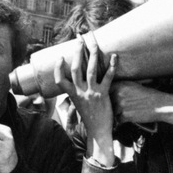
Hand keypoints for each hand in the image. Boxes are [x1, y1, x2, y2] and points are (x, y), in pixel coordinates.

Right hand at [54, 37, 115, 165]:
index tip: (60, 57)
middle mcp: (80, 92)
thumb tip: (75, 84)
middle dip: (77, 53)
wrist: (98, 131)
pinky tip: (114, 56)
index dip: (58, 68)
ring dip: (91, 55)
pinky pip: (107, 77)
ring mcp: (91, 92)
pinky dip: (111, 66)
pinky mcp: (103, 94)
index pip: (59, 80)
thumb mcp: (78, 105)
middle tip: (79, 41)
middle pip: (75, 69)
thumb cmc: (89, 118)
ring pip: (89, 70)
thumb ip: (76, 93)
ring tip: (93, 44)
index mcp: (72, 94)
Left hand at [110, 81, 172, 124]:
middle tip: (118, 108)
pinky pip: (119, 120)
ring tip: (125, 113)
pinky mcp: (125, 116)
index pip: (107, 90)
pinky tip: (129, 118)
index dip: (108, 95)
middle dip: (112, 105)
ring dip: (117, 113)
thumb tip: (112, 89)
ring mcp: (121, 105)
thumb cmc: (149, 95)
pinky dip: (123, 120)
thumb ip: (122, 87)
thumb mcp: (134, 86)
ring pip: (113, 112)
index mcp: (121, 85)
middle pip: (109, 102)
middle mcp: (119, 94)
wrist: (160, 105)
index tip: (110, 98)